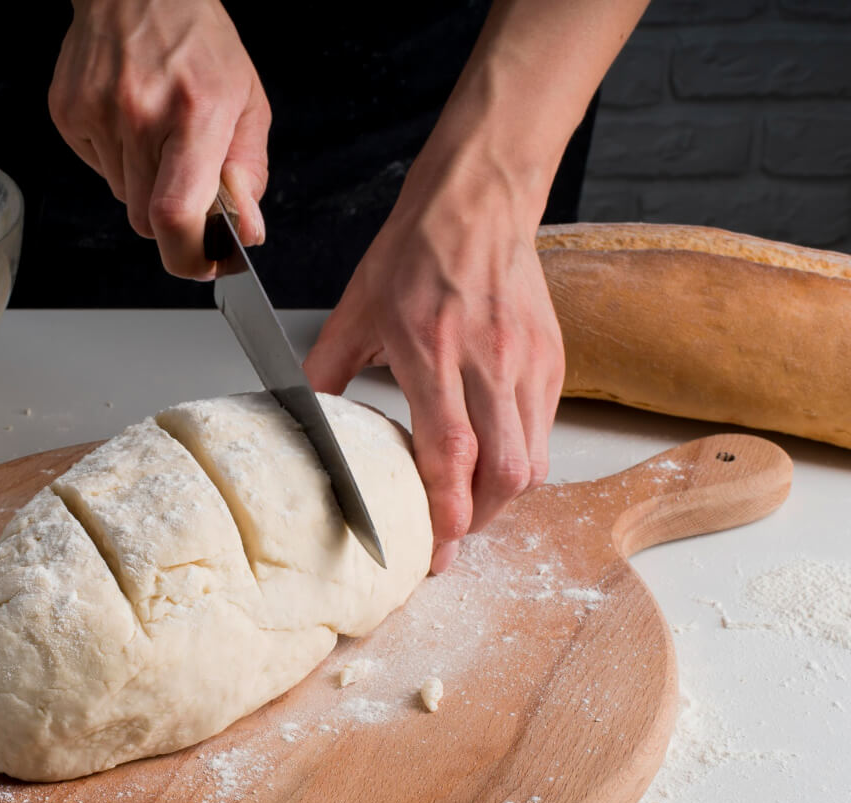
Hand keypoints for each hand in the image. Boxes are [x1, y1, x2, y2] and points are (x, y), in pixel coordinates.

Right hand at [48, 0, 269, 276]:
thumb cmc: (199, 42)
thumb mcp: (247, 102)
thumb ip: (249, 174)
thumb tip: (246, 233)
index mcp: (194, 113)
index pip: (177, 214)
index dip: (188, 256)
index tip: (203, 263)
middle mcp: (139, 114)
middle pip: (147, 220)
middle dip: (170, 217)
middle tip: (186, 179)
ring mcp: (96, 114)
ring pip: (122, 198)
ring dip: (143, 184)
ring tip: (157, 134)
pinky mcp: (67, 114)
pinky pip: (97, 170)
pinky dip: (116, 160)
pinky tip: (128, 120)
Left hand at [304, 150, 564, 574]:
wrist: (478, 203)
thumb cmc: (415, 252)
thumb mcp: (355, 311)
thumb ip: (326, 372)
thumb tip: (300, 417)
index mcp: (432, 350)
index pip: (451, 450)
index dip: (447, 511)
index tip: (438, 551)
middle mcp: (488, 361)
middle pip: (504, 472)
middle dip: (480, 521)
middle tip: (452, 539)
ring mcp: (527, 362)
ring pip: (532, 460)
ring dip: (502, 498)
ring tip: (472, 508)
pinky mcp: (551, 359)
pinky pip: (542, 431)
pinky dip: (519, 459)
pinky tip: (492, 460)